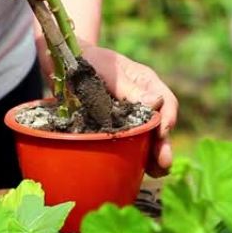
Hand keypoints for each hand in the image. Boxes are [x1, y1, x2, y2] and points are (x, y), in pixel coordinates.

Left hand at [80, 45, 177, 176]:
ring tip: (156, 172)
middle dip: (162, 145)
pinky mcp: (116, 126)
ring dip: (152, 154)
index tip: (162, 133)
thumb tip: (156, 104)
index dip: (167, 120)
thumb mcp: (107, 70)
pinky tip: (138, 168)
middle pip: (160, 124)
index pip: (166, 102)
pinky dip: (135, 154)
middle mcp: (143, 100)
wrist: (65, 62)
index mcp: (146, 83)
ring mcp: (130, 114)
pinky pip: (129, 141)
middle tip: (163, 163)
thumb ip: (129, 88)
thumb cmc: (87, 60)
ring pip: (148, 136)